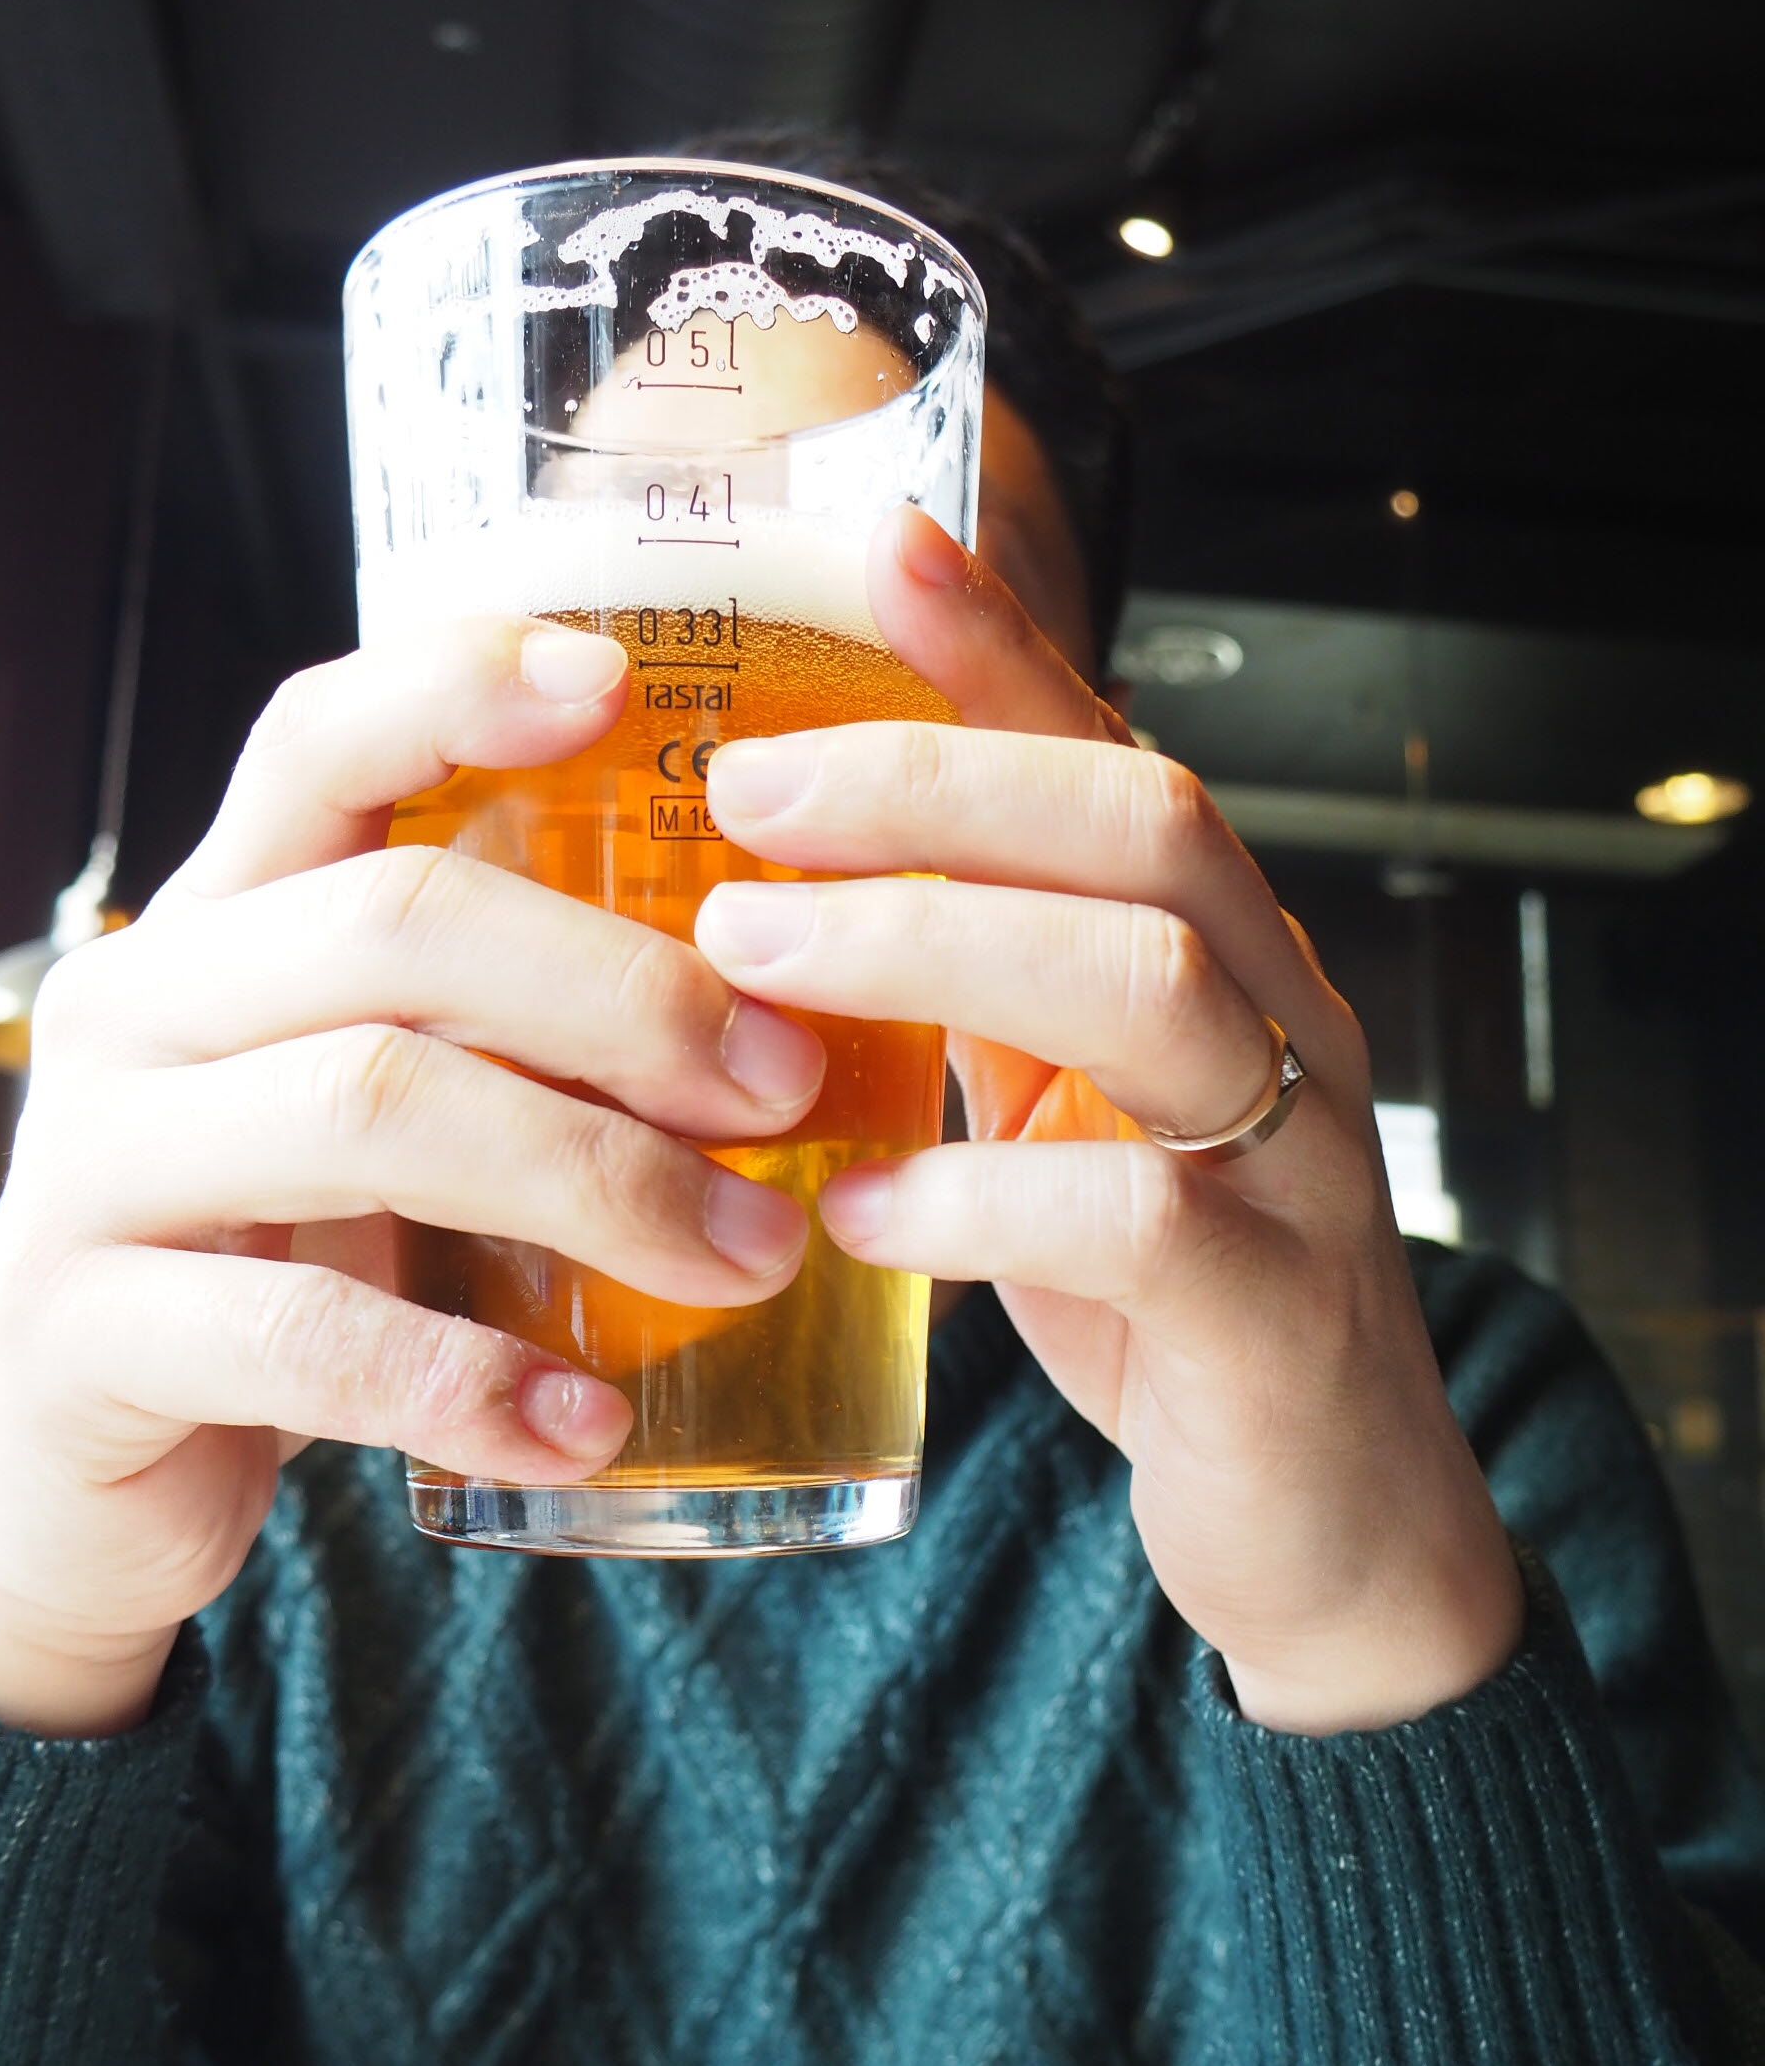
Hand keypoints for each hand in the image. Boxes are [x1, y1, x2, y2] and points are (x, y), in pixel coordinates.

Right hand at [0, 620, 820, 1735]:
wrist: (83, 1488)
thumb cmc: (284, 1264)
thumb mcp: (379, 1114)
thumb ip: (505, 1036)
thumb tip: (786, 1019)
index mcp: (215, 921)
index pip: (314, 742)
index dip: (455, 687)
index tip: (619, 686)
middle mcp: (134, 1008)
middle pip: (394, 921)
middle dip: (624, 993)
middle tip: (786, 1085)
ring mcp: (89, 1168)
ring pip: (369, 1111)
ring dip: (597, 1180)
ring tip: (748, 1254)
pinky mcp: (82, 1340)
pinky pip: (311, 1340)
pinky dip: (472, 1383)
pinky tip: (588, 1426)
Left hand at [696, 512, 1522, 1733]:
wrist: (1325, 1521)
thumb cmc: (1163, 1297)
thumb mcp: (1060, 1109)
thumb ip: (968, 995)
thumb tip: (774, 887)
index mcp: (1223, 958)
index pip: (1118, 754)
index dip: (999, 644)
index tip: (871, 544)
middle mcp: (1285, 1023)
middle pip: (1145, 827)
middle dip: (929, 785)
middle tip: (740, 798)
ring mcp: (1302, 1164)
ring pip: (1151, 984)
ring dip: (929, 944)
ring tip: (751, 961)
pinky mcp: (1278, 1319)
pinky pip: (1143, 1221)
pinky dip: (979, 1198)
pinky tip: (861, 1210)